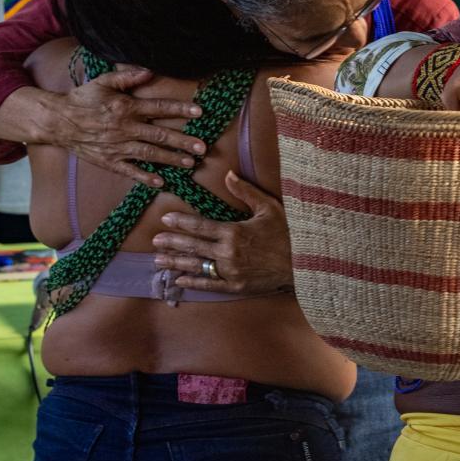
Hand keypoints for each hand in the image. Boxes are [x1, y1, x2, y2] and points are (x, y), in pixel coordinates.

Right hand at [48, 67, 205, 186]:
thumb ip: (127, 77)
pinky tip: (161, 182)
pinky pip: (129, 171)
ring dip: (171, 159)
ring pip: (149, 153)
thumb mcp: (103, 82)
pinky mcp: (108, 160)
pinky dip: (145, 177)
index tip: (199, 112)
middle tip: (203, 147)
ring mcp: (117, 146)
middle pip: (159, 134)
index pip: (158, 107)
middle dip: (183, 141)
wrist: (57, 121)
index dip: (180, 109)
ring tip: (190, 163)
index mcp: (125, 107)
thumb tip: (149, 71)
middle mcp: (124, 128)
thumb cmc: (82, 99)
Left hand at [153, 172, 294, 295]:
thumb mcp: (269, 207)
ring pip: (197, 266)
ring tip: (159, 261)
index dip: (181, 223)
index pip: (200, 226)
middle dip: (172, 243)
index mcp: (234, 231)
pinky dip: (194, 283)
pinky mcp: (236, 286)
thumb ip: (245, 191)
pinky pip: (210, 285)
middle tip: (155, 241)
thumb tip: (228, 174)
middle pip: (193, 246)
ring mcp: (231, 271)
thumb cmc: (289, 232)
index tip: (165, 220)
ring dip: (176, 263)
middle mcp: (228, 252)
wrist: (304, 262)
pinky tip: (179, 281)